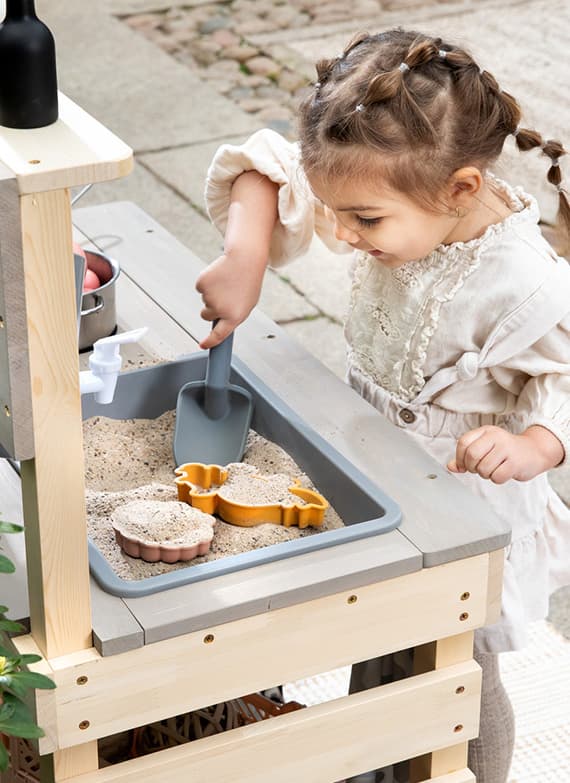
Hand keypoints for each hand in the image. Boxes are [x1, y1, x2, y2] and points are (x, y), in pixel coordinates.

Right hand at [195, 251, 264, 348]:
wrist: (245, 260)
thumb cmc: (248, 282)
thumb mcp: (246, 304)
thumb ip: (233, 316)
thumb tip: (220, 324)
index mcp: (234, 317)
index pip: (219, 335)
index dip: (210, 342)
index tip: (203, 345)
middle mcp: (220, 310)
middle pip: (206, 315)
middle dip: (211, 308)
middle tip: (225, 296)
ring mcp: (209, 297)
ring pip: (204, 301)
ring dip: (212, 293)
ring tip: (227, 283)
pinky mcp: (202, 284)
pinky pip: (200, 288)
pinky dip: (207, 283)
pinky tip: (219, 276)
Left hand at [447, 424, 563, 483]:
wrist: (535, 451)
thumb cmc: (506, 451)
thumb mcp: (486, 448)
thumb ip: (466, 456)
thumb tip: (450, 467)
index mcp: (486, 431)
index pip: (463, 443)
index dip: (459, 457)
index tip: (464, 465)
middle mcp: (496, 437)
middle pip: (471, 455)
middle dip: (472, 467)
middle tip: (480, 469)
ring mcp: (507, 449)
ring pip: (483, 468)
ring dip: (485, 474)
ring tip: (494, 469)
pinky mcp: (515, 463)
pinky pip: (496, 477)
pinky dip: (497, 479)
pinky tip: (503, 472)